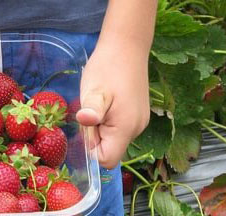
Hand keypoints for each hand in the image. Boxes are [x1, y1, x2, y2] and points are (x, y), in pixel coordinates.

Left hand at [76, 44, 150, 168]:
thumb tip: (85, 121)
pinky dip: (108, 120)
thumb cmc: (108, 68)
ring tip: (99, 103)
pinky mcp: (137, 115)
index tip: (87, 127)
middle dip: (95, 137)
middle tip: (91, 110)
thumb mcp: (94, 90)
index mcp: (126, 129)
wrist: (127, 46)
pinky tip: (106, 101)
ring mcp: (139, 122)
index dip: (91, 150)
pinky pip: (118, 129)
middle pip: (109, 150)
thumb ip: (91, 110)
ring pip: (113, 139)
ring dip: (100, 128)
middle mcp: (137, 130)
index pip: (106, 160)